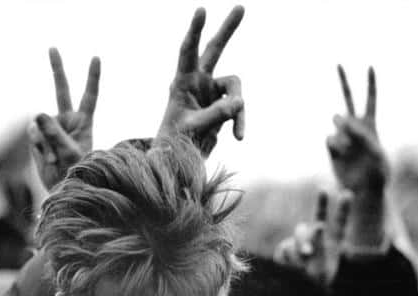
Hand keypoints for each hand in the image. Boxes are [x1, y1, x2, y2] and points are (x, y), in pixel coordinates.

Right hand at [29, 48, 99, 189]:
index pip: (89, 96)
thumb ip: (54, 133)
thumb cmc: (74, 172)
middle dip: (57, 69)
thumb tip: (37, 112)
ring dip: (43, 141)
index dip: (92, 77)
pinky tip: (45, 158)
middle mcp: (67, 121)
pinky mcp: (38, 137)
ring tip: (53, 159)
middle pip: (62, 90)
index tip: (96, 57)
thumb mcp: (68, 153)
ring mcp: (51, 128)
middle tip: (53, 47)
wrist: (62, 190)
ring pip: (40, 122)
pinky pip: (32, 133)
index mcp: (83, 122)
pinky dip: (37, 146)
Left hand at [157, 6, 244, 156]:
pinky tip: (239, 137)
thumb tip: (239, 103)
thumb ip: (214, 115)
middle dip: (227, 30)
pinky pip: (238, 107)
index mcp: (182, 83)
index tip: (201, 10)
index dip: (195, 31)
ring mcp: (211, 92)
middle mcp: (197, 82)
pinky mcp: (222, 104)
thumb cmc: (176, 142)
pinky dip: (240, 121)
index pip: (188, 52)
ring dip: (239, 110)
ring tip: (238, 134)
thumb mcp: (193, 129)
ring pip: (235, 88)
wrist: (178, 159)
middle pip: (215, 50)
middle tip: (240, 6)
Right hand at [274, 190, 351, 285]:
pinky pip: (285, 248)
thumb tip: (305, 234)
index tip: (348, 193)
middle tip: (324, 189)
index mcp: (333, 243)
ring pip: (299, 235)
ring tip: (306, 257)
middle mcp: (319, 239)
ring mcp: (302, 242)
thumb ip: (316, 244)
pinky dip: (287, 257)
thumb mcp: (323, 264)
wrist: (302, 294)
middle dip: (322, 203)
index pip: (340, 223)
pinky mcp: (287, 249)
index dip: (343, 208)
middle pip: (319, 217)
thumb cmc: (318, 279)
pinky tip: (291, 265)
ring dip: (301, 246)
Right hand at [326, 66, 387, 193]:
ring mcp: (342, 136)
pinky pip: (329, 140)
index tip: (370, 67)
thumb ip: (359, 133)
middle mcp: (355, 127)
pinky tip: (342, 156)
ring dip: (344, 134)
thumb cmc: (376, 172)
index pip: (370, 100)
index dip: (371, 84)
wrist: (363, 189)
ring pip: (337, 124)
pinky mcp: (331, 148)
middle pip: (348, 99)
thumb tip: (338, 119)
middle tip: (338, 64)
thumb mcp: (375, 152)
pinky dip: (336, 146)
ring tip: (350, 149)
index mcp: (371, 125)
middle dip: (344, 81)